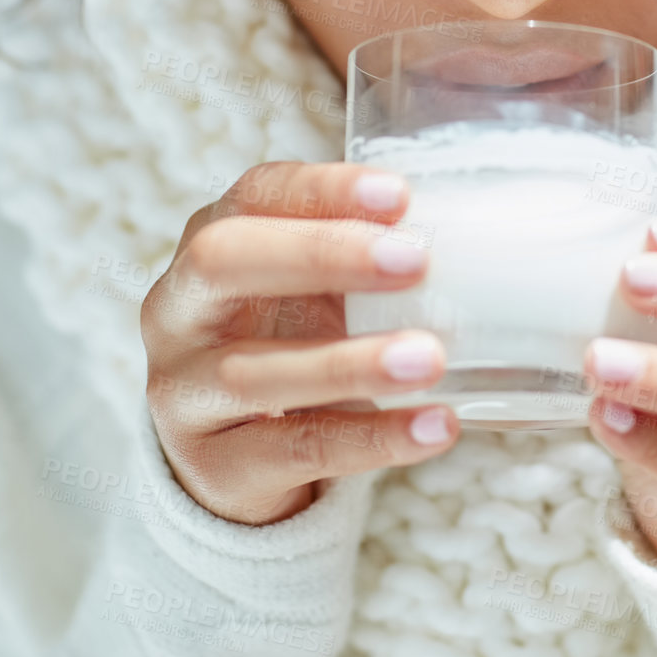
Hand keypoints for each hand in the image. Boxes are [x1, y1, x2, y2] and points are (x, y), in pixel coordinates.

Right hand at [141, 162, 458, 524]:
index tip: (399, 195)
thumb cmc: (291, 346)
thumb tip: (479, 238)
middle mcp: (178, 311)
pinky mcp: (213, 466)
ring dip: (350, 361)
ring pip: (253, 371)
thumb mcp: (315, 293)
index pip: (253, 195)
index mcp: (209, 245)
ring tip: (430, 358)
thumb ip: (366, 262)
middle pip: (222, 261)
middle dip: (319, 254)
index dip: (321, 190)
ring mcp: (183, 392)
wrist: (236, 462)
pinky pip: (294, 451)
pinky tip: (433, 427)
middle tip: (414, 261)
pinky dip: (371, 439)